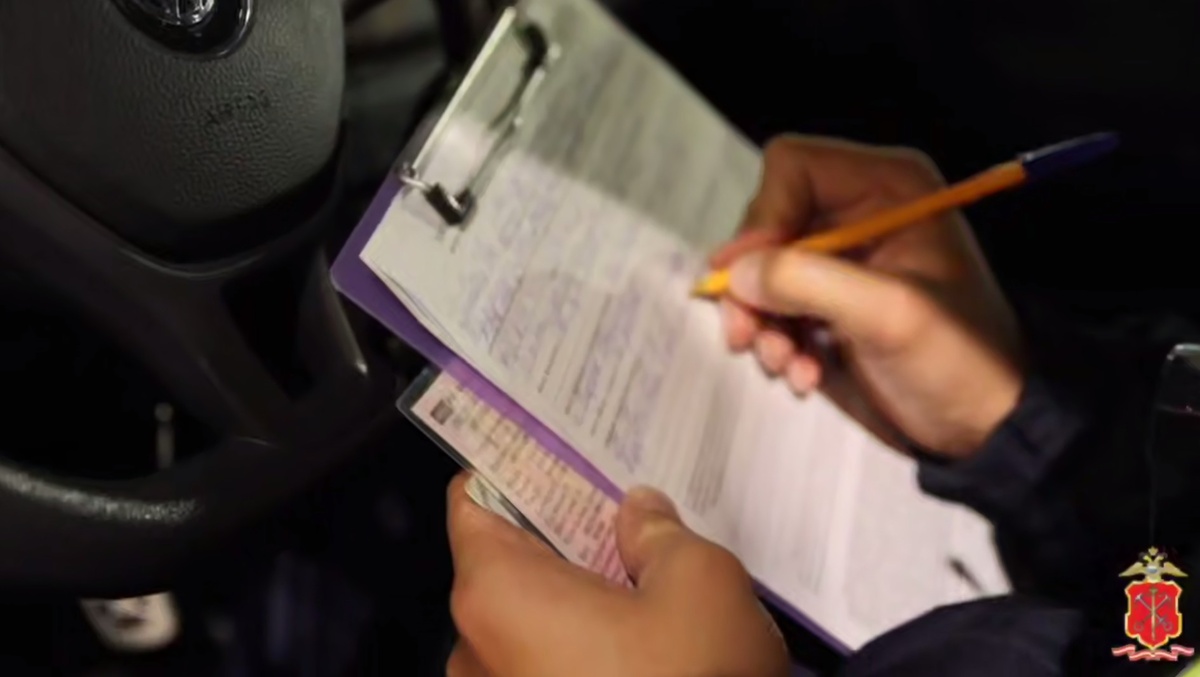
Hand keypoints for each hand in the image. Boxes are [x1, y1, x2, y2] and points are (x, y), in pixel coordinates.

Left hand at [445, 473, 788, 676]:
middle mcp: (473, 651)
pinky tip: (640, 648)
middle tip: (621, 518)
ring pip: (525, 624)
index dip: (516, 469)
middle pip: (503, 564)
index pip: (475, 501)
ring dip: (575, 602)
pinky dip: (578, 652)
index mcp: (495, 592)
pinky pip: (540, 670)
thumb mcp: (699, 583)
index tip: (557, 453)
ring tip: (642, 586)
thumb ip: (659, 533)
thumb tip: (637, 512)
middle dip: (561, 540)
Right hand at [711, 135, 1023, 457]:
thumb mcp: (889, 315)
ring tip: (785, 364)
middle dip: (754, 283)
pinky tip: (803, 375)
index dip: (764, 217)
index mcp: (888, 188)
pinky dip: (777, 341)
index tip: (750, 277)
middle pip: (767, 222)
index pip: (793, 167)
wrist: (983, 426)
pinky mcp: (828, 302)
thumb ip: (809, 282)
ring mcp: (841, 260)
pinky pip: (773, 306)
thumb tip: (735, 273)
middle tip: (749, 336)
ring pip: (761, 269)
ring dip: (761, 321)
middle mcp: (858, 212)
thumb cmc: (958, 360)